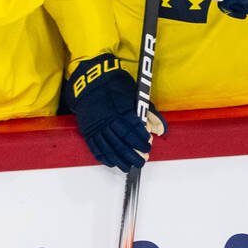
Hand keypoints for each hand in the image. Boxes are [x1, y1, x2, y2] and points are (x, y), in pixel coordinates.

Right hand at [65, 54, 163, 173]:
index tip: (148, 144)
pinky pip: (96, 148)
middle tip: (143, 159)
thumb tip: (159, 128)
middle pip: (122, 143)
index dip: (141, 139)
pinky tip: (112, 162)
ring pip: (109, 148)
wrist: (89, 81)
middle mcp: (107, 121)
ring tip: (130, 166)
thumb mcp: (133, 93)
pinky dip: (105, 157)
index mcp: (119, 110)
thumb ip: (147, 112)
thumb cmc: (113, 84)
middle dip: (134, 154)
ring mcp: (96, 127)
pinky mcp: (87, 131)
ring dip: (121, 159)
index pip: (133, 129)